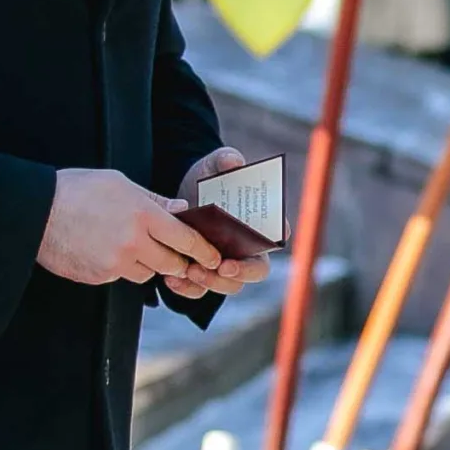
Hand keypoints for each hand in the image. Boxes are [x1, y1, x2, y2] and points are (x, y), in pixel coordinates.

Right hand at [36, 168, 216, 286]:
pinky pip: (121, 277)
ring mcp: (114, 263)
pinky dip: (120, 268)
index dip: (203, 251)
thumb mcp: (120, 184)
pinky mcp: (98, 276)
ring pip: (147, 273)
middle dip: (178, 261)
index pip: (185, 239)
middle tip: (176, 254)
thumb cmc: (77, 190)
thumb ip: (155, 201)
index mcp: (142, 215)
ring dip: (147, 264)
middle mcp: (132, 242)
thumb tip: (181, 212)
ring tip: (129, 244)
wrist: (35, 211)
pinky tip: (104, 249)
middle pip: (172, 263)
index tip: (214, 258)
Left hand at [166, 147, 273, 300]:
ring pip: (230, 285)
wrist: (180, 195)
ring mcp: (228, 264)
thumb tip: (234, 162)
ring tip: (191, 271)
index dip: (276, 236)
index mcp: (260, 223)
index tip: (267, 237)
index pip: (278, 233)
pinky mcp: (205, 274)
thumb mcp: (212, 165)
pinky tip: (172, 279)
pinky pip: (202, 290)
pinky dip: (188, 288)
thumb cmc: (206, 180)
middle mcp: (249, 249)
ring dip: (213, 282)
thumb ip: (224, 159)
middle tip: (223, 266)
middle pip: (257, 269)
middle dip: (242, 271)